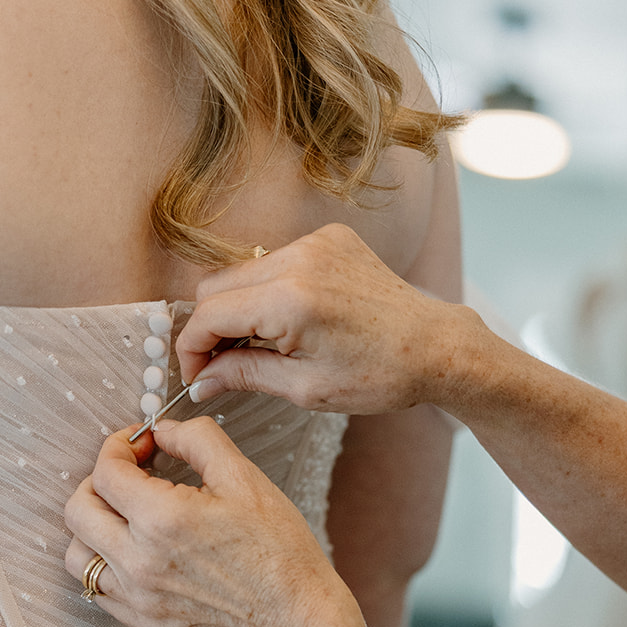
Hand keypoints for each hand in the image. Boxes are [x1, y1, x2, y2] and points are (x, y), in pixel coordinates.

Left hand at [64, 418, 364, 626]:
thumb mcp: (243, 476)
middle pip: (79, 511)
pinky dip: (105, 564)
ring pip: (77, 556)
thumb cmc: (279, 548)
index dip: (118, 447)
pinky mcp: (146, 622)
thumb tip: (162, 430)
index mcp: (163, 520)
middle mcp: (141, 562)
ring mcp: (140, 598)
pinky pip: (98, 590)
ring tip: (126, 515)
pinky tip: (135, 550)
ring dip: (93, 526)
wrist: (297, 613)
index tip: (139, 444)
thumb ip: (196, 439)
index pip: (106, 472)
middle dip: (98, 481)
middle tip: (129, 475)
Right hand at [176, 224, 475, 415]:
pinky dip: (269, 290)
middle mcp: (299, 259)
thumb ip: (243, 376)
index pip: (209, 315)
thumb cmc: (380, 374)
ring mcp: (315, 242)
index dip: (192, 350)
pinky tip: (287, 321)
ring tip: (257, 346)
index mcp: (290, 300)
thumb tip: (200, 382)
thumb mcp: (305, 388)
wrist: (435, 347)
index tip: (196, 377)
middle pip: (216, 286)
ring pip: (242, 271)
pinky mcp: (330, 238)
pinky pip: (275, 261)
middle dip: (210, 328)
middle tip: (221, 366)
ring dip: (238, 308)